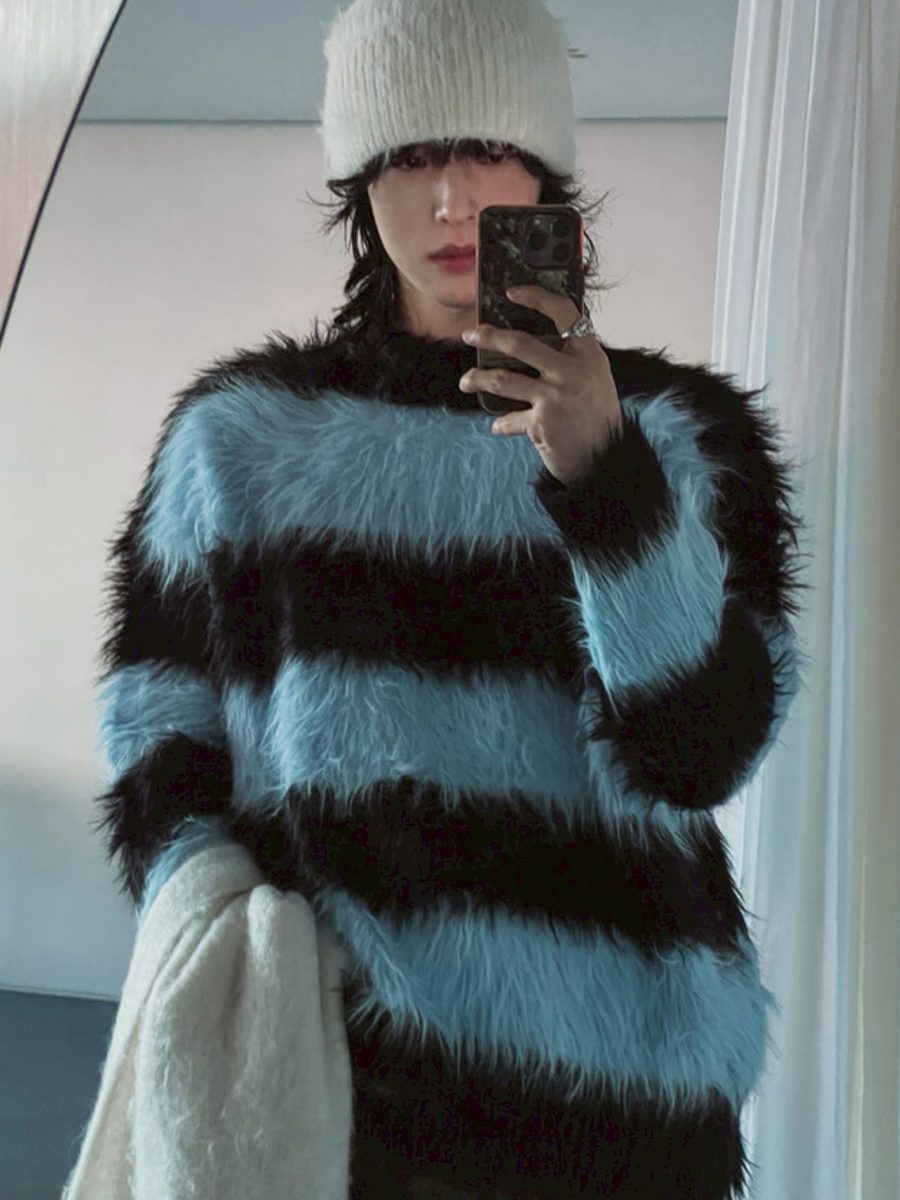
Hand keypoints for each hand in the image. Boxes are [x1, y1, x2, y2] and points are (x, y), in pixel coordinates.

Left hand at [458, 284, 622, 484]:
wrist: (606, 459)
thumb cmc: (598, 418)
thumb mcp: (596, 379)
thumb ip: (571, 360)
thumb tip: (531, 348)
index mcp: (588, 354)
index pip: (563, 312)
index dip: (536, 297)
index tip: (513, 292)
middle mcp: (571, 371)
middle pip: (519, 343)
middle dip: (488, 336)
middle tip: (470, 335)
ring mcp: (554, 397)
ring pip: (501, 379)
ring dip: (477, 379)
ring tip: (467, 382)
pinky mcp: (541, 424)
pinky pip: (509, 419)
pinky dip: (501, 423)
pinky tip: (498, 425)